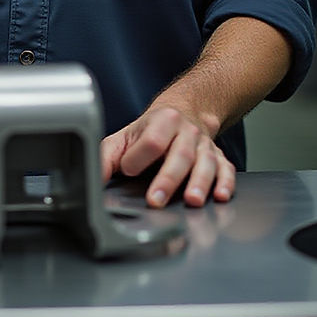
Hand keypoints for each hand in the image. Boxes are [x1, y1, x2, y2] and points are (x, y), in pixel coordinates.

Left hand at [100, 104, 235, 207]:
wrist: (181, 115)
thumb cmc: (149, 132)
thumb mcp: (124, 138)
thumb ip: (106, 157)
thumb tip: (90, 178)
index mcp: (162, 122)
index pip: (152, 140)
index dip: (139, 157)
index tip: (128, 170)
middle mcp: (187, 132)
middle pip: (180, 154)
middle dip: (168, 179)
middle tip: (156, 200)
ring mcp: (205, 145)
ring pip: (206, 163)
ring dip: (200, 183)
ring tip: (192, 201)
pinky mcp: (219, 158)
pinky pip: (226, 169)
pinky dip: (226, 183)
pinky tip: (221, 195)